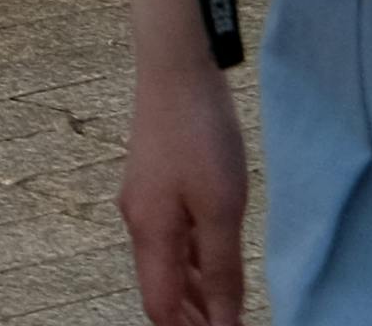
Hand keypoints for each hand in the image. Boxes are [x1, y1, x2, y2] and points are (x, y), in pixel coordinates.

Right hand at [124, 13, 250, 324]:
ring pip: (167, 265)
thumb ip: (222, 270)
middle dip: (193, 319)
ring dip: (197, 294)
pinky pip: (172, 239)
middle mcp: (138, 222)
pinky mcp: (155, 184)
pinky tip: (219, 261)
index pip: (160, 307)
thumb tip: (224, 322)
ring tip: (233, 310)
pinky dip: (196, 263)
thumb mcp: (221, 210)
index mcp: (150, 234)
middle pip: (160, 290)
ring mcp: (144, 201)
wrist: (174, 70)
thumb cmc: (199, 138)